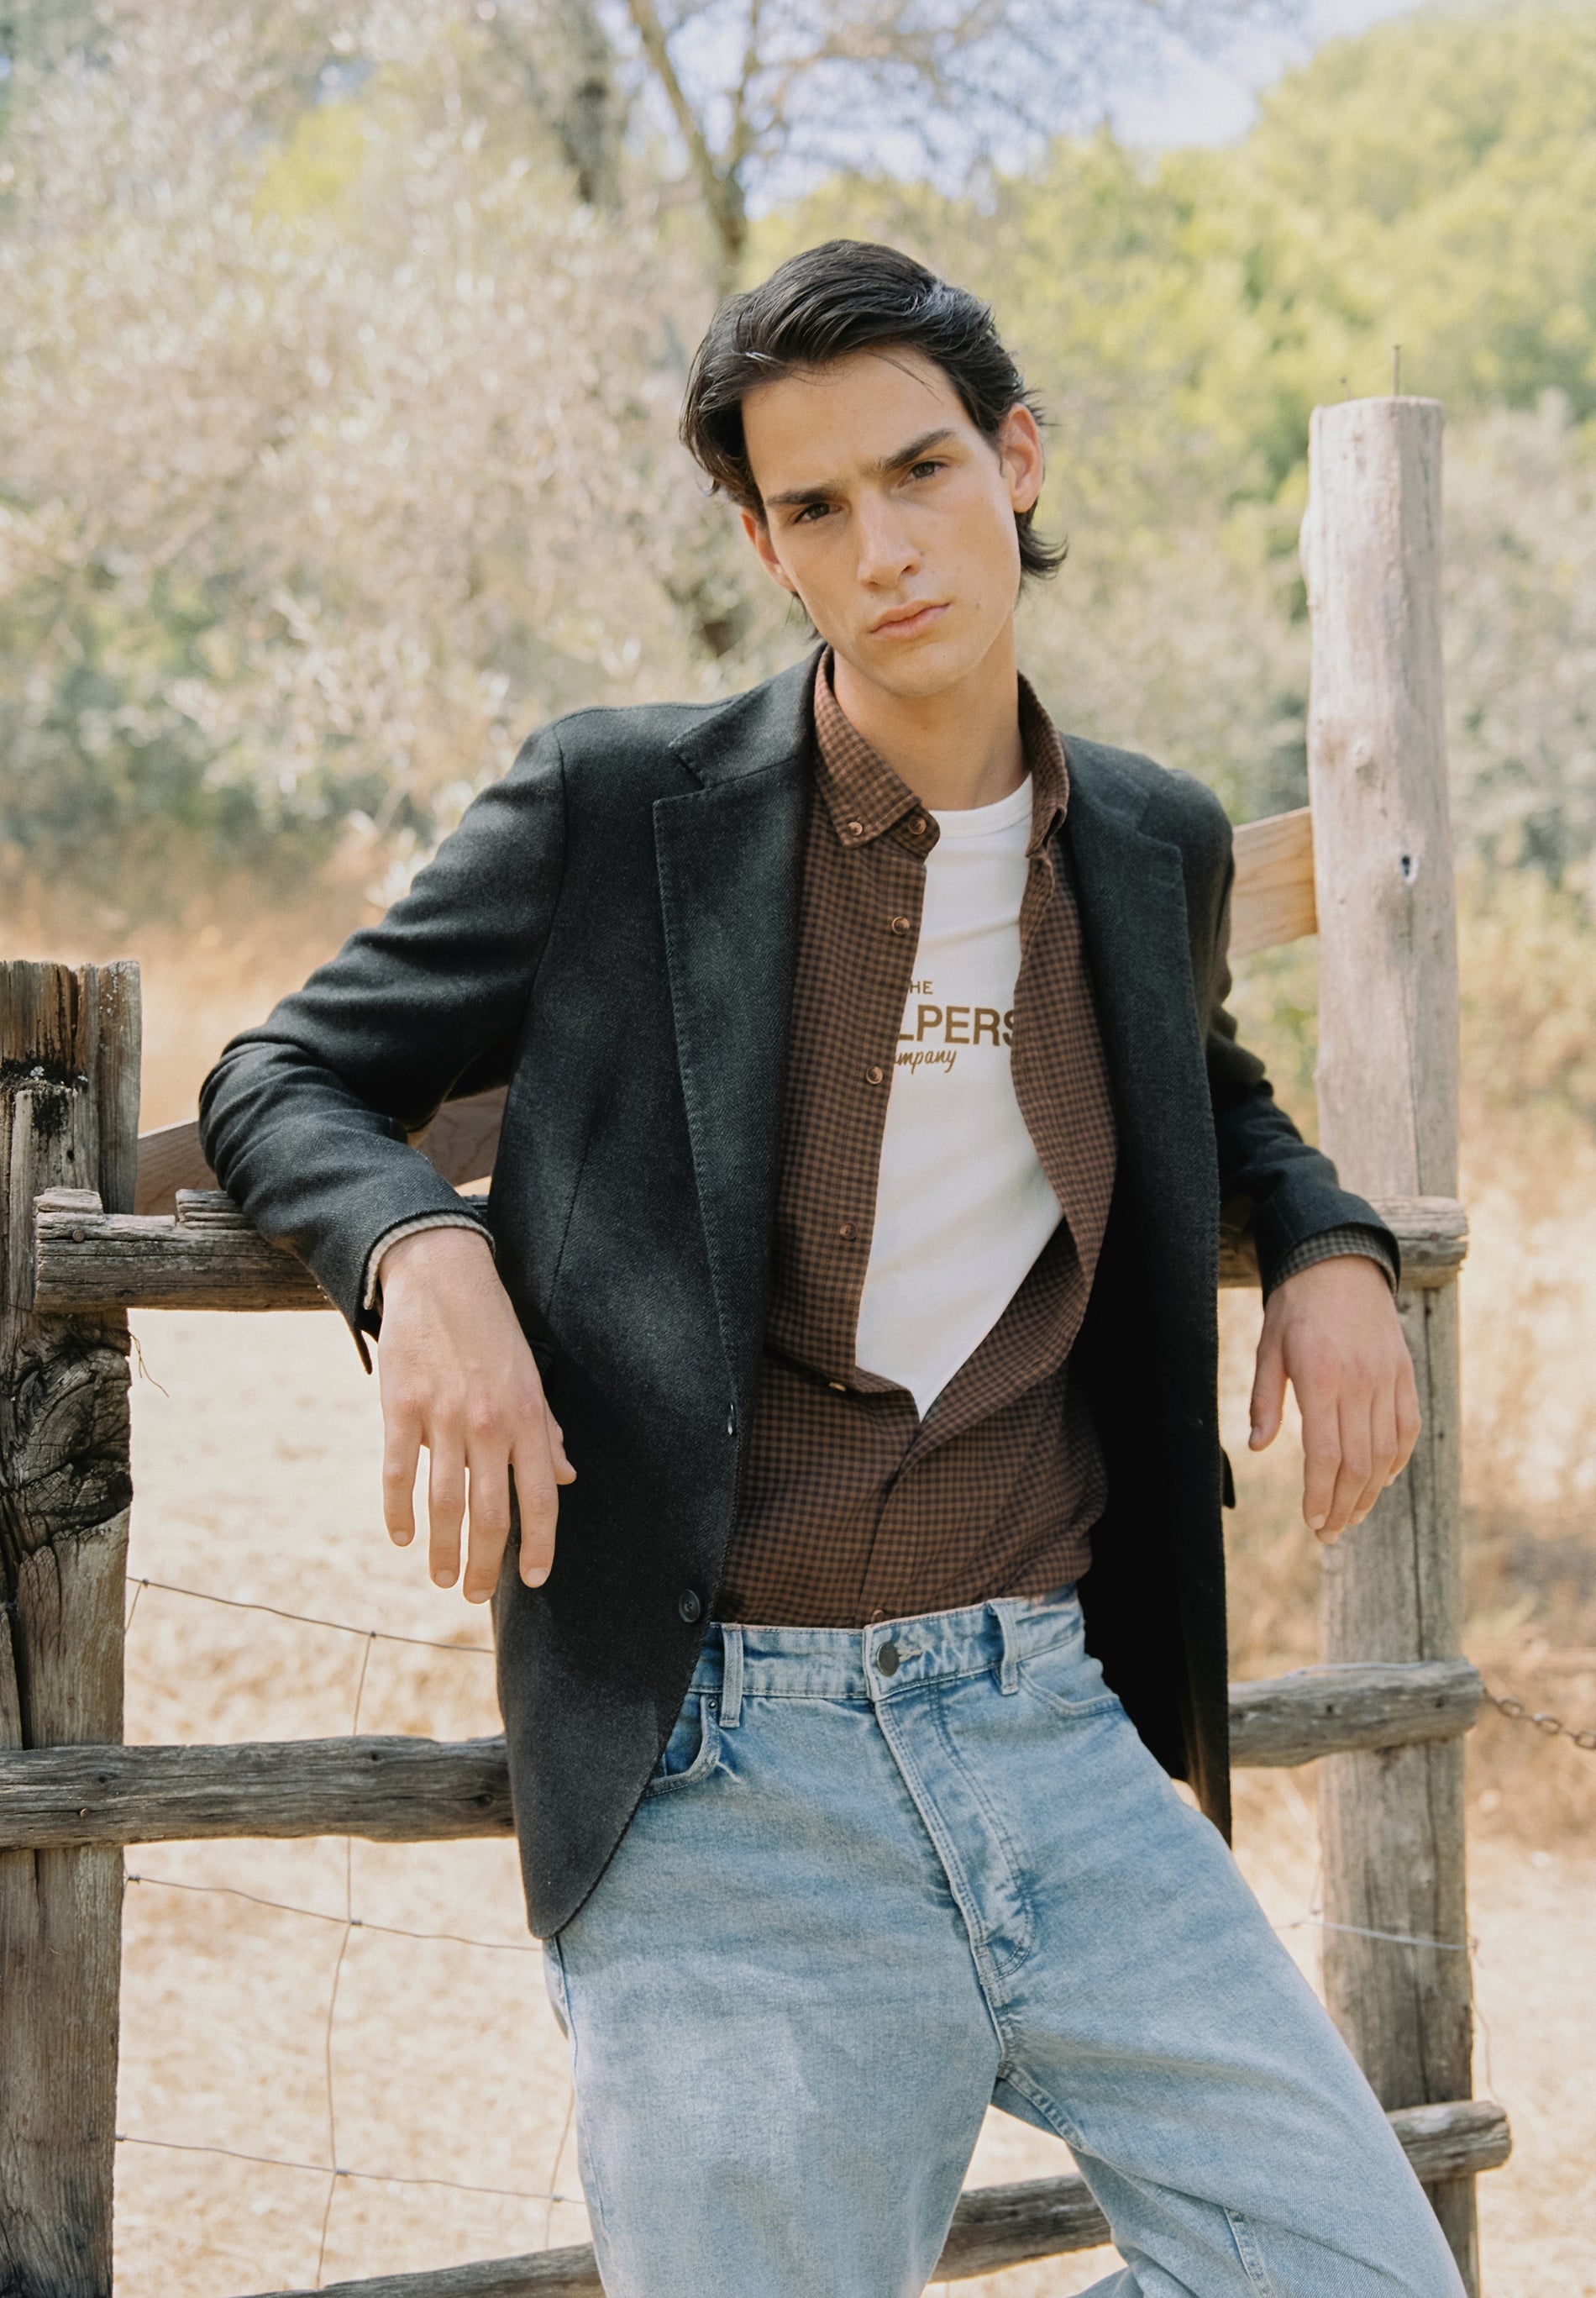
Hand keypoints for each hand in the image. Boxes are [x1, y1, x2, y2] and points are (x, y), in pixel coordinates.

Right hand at [375, 1226, 573, 1601]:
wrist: (441, 1275)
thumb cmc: (491, 1329)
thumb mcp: (531, 1376)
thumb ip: (546, 1431)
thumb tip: (564, 1478)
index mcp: (527, 1418)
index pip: (541, 1498)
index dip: (539, 1544)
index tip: (533, 1579)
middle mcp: (489, 1424)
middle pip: (491, 1513)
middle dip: (485, 1565)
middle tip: (475, 1597)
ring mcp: (443, 1417)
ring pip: (443, 1504)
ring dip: (442, 1550)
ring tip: (441, 1579)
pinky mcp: (401, 1407)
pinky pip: (398, 1473)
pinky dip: (398, 1512)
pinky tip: (400, 1537)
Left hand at [1248, 1254, 1419, 1541]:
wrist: (1340, 1264)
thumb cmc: (1295, 1308)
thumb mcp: (1268, 1349)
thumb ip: (1264, 1400)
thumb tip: (1258, 1447)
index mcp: (1321, 1379)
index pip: (1325, 1454)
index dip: (1321, 1495)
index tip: (1313, 1522)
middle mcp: (1360, 1384)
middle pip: (1358, 1463)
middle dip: (1344, 1506)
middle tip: (1330, 1534)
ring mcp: (1387, 1380)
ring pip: (1386, 1453)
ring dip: (1370, 1492)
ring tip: (1352, 1516)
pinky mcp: (1404, 1374)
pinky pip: (1407, 1428)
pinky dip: (1397, 1460)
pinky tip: (1382, 1480)